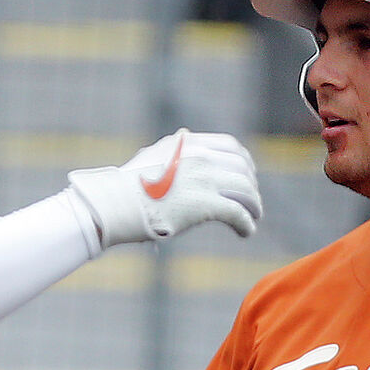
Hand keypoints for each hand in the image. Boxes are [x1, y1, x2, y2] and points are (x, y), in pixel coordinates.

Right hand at [66, 130, 261, 246]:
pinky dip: (247, 223)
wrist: (115, 203)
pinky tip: (246, 231)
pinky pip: (238, 213)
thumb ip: (171, 150)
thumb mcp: (151, 156)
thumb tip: (181, 137)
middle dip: (251, 184)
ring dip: (254, 205)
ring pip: (245, 190)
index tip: (248, 174)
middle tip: (252, 199)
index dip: (244, 161)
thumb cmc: (127, 186)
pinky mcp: (205, 204)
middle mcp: (201, 156)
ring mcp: (205, 179)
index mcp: (188, 143)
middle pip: (242, 168)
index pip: (230, 146)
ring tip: (253, 217)